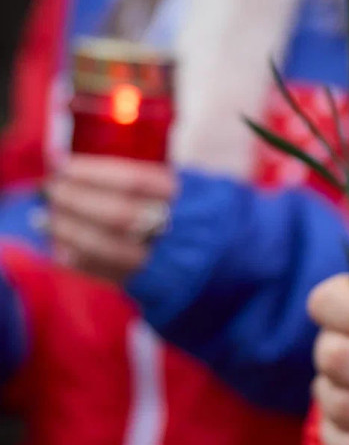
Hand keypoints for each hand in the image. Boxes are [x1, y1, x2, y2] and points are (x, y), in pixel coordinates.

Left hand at [45, 155, 175, 282]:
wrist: (212, 257)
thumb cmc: (185, 210)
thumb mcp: (176, 183)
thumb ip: (137, 174)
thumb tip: (69, 162)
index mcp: (182, 196)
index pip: (134, 181)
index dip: (93, 173)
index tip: (62, 164)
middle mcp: (172, 227)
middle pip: (117, 214)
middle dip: (76, 200)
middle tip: (50, 188)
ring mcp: (159, 258)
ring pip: (106, 246)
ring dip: (67, 231)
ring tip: (41, 218)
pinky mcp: (145, 282)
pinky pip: (103, 273)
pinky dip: (76, 259)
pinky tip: (57, 246)